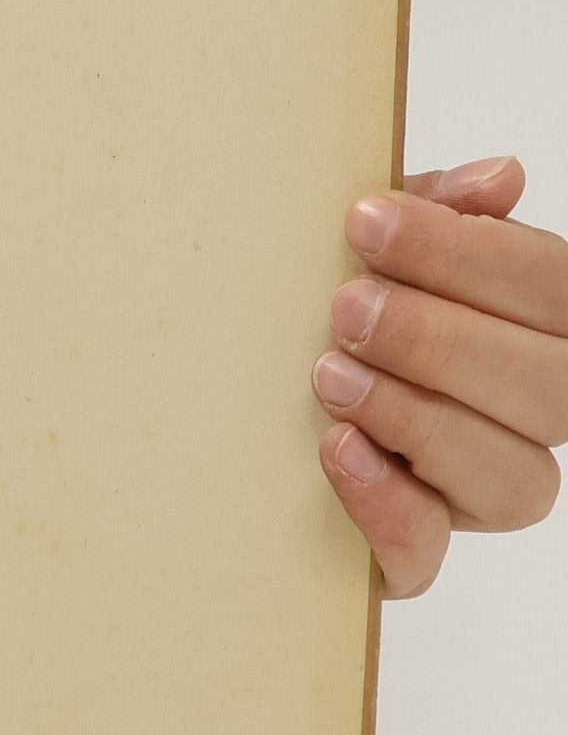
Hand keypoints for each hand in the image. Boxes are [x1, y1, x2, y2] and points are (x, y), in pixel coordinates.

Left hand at [314, 155, 565, 597]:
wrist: (204, 406)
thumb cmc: (310, 305)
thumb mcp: (360, 246)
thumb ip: (429, 207)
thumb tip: (498, 179)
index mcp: (531, 330)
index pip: (557, 292)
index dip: (476, 255)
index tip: (366, 221)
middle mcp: (521, 417)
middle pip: (554, 390)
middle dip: (445, 340)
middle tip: (346, 308)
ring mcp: (469, 493)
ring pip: (514, 480)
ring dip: (420, 420)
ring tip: (330, 379)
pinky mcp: (403, 555)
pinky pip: (426, 555)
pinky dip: (388, 506)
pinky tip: (336, 450)